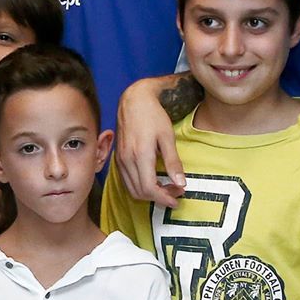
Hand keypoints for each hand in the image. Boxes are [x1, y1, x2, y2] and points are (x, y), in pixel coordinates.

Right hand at [114, 75, 189, 206]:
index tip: (177, 199)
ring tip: (166, 187)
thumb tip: (181, 183)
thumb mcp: (168, 137)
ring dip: (149, 193)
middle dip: (159, 197)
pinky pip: (127, 181)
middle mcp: (126, 160)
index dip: (164, 198)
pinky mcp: (118, 158)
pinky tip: (153, 180)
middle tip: (176, 192)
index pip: (149, 188)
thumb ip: (173, 162)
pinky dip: (140, 186)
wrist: (134, 101)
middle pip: (140, 192)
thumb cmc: (153, 115)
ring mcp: (120, 159)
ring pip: (132, 189)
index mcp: (140, 155)